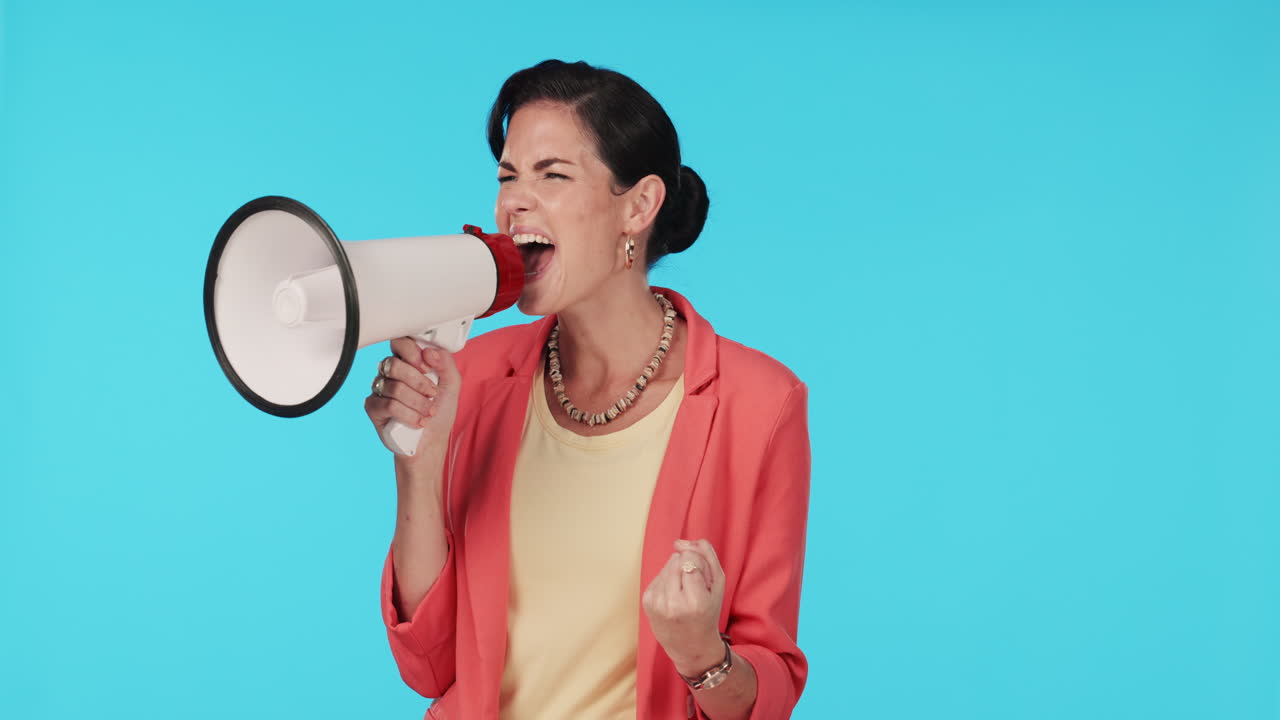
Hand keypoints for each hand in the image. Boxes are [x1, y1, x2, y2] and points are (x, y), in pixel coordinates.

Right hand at [363, 339, 461, 458]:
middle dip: (419, 382)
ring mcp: (380, 390)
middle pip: (394, 364)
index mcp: (408, 363)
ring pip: (394, 386)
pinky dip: (408, 415)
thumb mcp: (452, 385)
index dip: (413, 353)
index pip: (400, 343)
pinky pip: (388, 404)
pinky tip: (418, 422)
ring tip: (429, 412)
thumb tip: (428, 351)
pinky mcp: (374, 408)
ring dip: (418, 402)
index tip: (427, 367)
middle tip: (432, 393)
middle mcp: (391, 374)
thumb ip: (446, 362)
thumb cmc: (439, 414)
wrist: (431, 443)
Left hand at [642, 538, 727, 676]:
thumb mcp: (718, 585)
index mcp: (695, 602)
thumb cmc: (708, 613)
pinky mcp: (647, 602)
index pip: (690, 559)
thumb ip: (706, 555)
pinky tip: (673, 597)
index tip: (703, 581)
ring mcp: (657, 604)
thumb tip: (678, 542)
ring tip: (684, 593)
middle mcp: (673, 604)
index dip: (698, 564)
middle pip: (677, 560)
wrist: (691, 646)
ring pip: (666, 565)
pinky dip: (667, 581)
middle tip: (693, 588)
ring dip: (676, 573)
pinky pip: (658, 575)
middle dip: (686, 566)